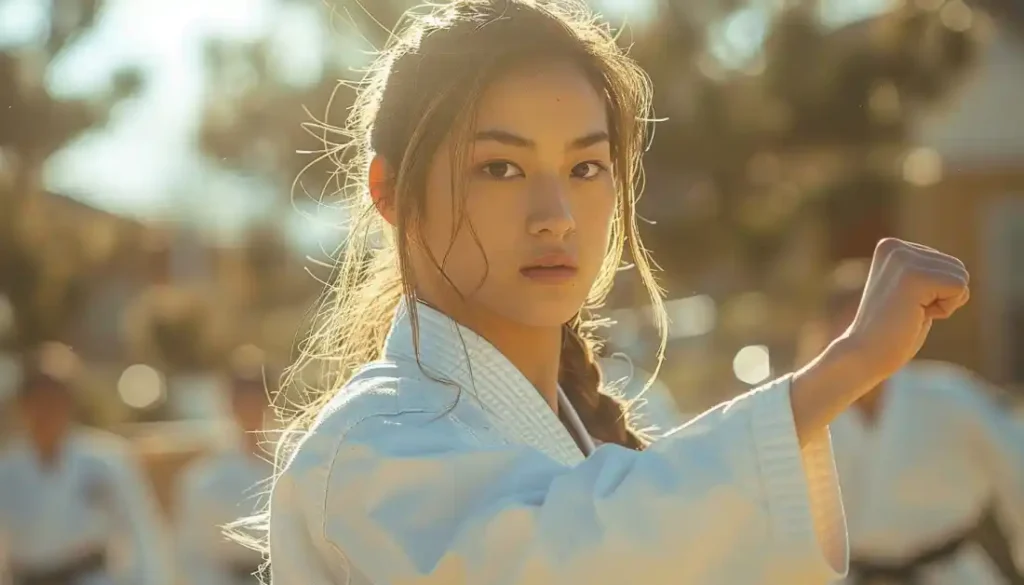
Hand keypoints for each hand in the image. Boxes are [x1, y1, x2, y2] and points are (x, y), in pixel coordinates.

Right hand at [840, 238, 969, 385]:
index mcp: (892, 247)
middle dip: (943, 296)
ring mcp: (902, 259)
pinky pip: (959, 288)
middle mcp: (895, 246)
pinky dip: (945, 309)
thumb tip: (958, 269)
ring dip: (943, 303)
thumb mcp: (912, 293)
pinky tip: (915, 315)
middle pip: (958, 267)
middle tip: (909, 311)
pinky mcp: (913, 276)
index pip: (949, 264)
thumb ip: (929, 274)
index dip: (936, 292)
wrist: (864, 354)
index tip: (905, 304)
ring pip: (961, 277)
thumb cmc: (892, 332)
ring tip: (910, 313)